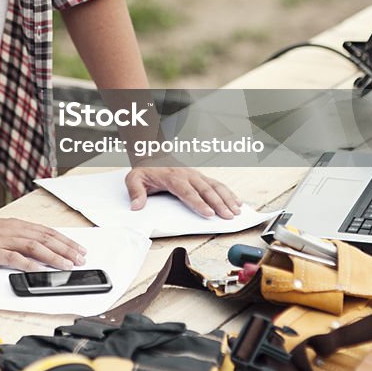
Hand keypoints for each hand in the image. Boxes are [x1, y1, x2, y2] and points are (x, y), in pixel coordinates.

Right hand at [0, 210, 86, 269]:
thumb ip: (12, 237)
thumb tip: (30, 248)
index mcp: (13, 225)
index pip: (44, 231)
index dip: (63, 240)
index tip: (77, 248)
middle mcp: (11, 229)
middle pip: (44, 237)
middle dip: (65, 248)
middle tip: (80, 257)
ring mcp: (1, 239)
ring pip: (34, 246)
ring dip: (53, 256)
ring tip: (67, 265)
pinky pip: (13, 257)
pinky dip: (29, 264)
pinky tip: (40, 270)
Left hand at [125, 166, 240, 218]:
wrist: (152, 154)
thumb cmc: (145, 170)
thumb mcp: (134, 178)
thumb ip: (136, 192)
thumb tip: (137, 206)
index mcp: (172, 177)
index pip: (187, 192)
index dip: (199, 203)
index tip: (209, 213)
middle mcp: (187, 175)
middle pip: (206, 190)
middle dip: (219, 204)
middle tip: (228, 216)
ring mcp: (196, 175)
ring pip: (215, 186)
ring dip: (227, 198)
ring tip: (237, 211)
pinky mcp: (200, 177)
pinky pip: (217, 184)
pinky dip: (228, 192)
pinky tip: (237, 201)